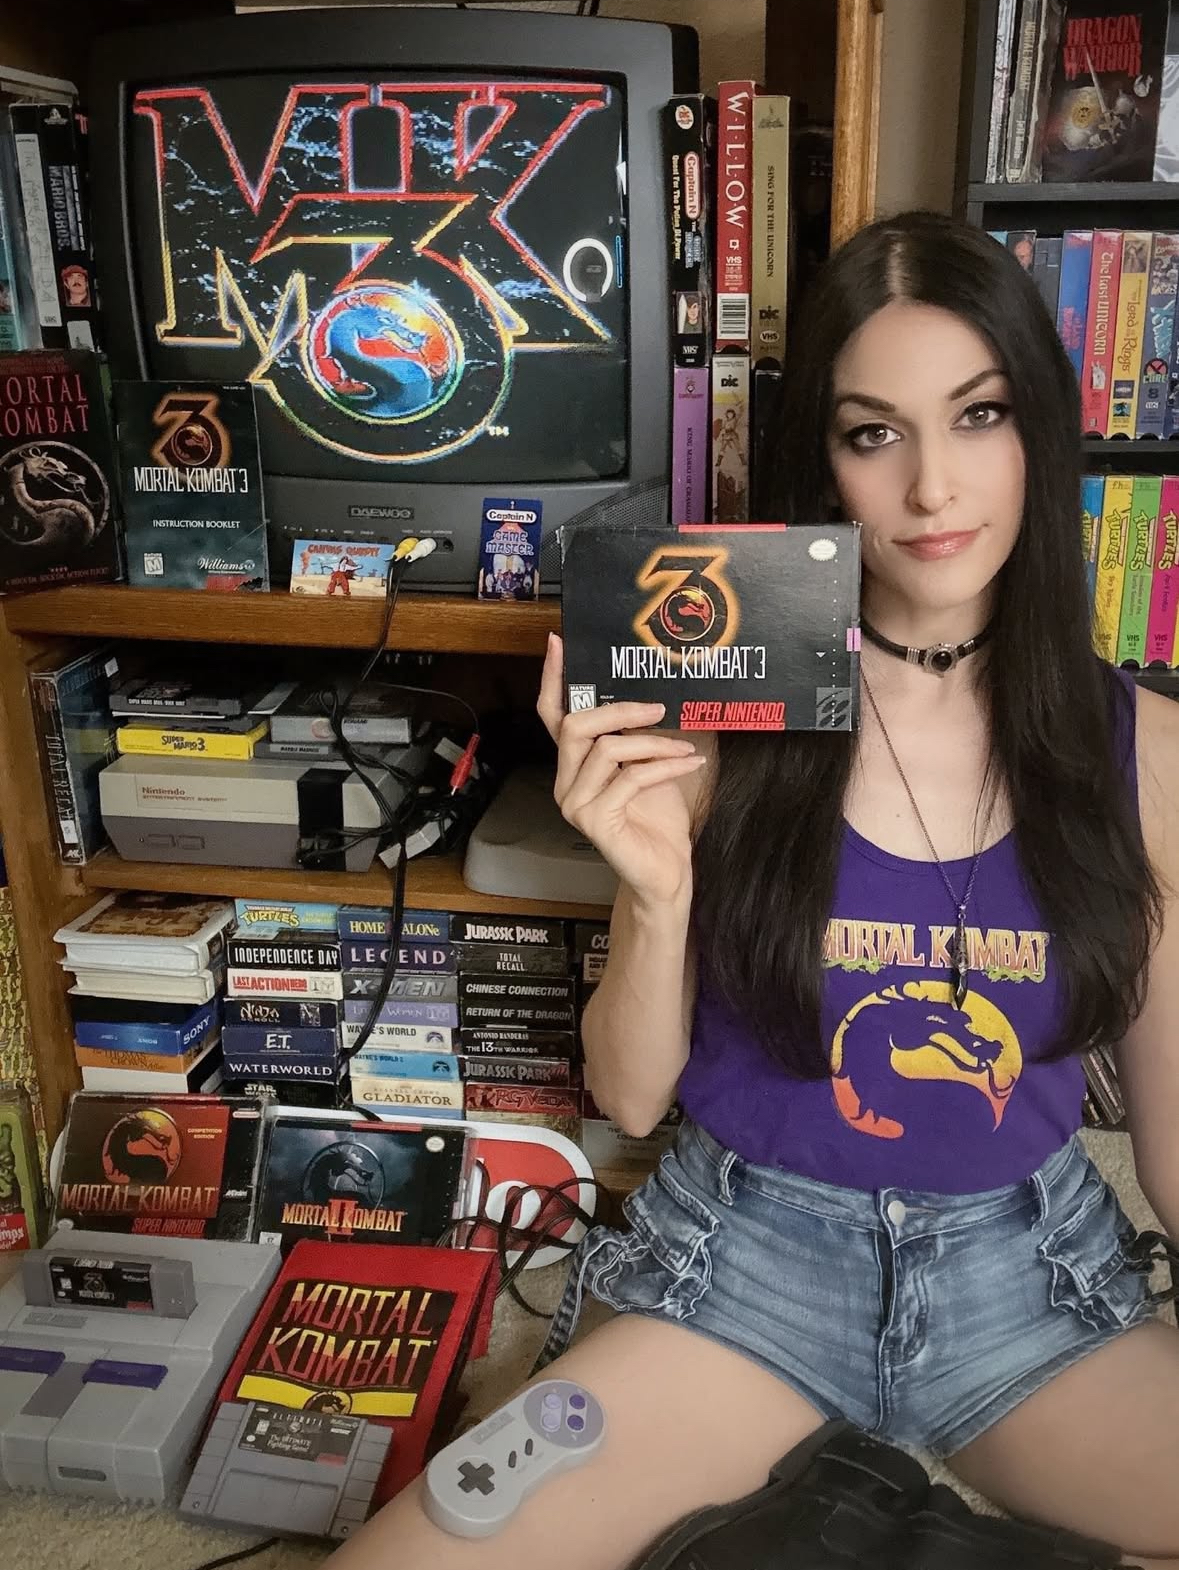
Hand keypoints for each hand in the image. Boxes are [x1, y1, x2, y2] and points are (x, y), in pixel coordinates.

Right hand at [537, 633, 706, 906]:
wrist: (666, 871)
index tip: (559, 643)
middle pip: (575, 726)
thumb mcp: (651, 763)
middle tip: (659, 708)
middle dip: (621, 710)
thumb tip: (660, 691)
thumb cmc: (658, 818)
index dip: (553, 679)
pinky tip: (689, 764)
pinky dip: (665, 767)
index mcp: (574, 765)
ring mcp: (576, 804)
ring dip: (653, 743)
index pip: (552, 715)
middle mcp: (566, 783)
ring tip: (686, 746)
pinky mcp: (596, 822)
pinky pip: (630, 778)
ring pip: (606, 750)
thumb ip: (641, 733)